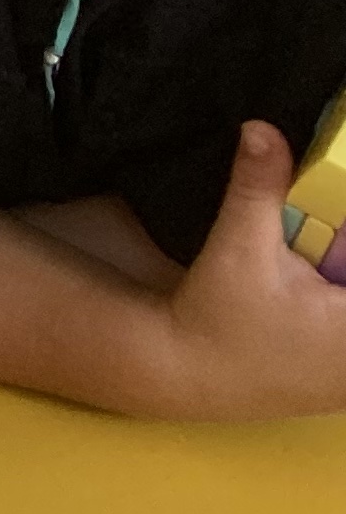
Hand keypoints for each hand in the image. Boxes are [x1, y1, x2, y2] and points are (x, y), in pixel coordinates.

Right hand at [150, 121, 345, 418]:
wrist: (184, 372)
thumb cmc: (213, 315)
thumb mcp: (238, 247)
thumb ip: (259, 188)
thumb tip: (263, 129)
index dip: (345, 251)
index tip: (327, 240)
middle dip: (340, 259)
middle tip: (316, 247)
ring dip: (337, 283)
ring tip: (314, 272)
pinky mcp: (343, 384)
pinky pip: (341, 340)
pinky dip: (333, 304)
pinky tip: (316, 294)